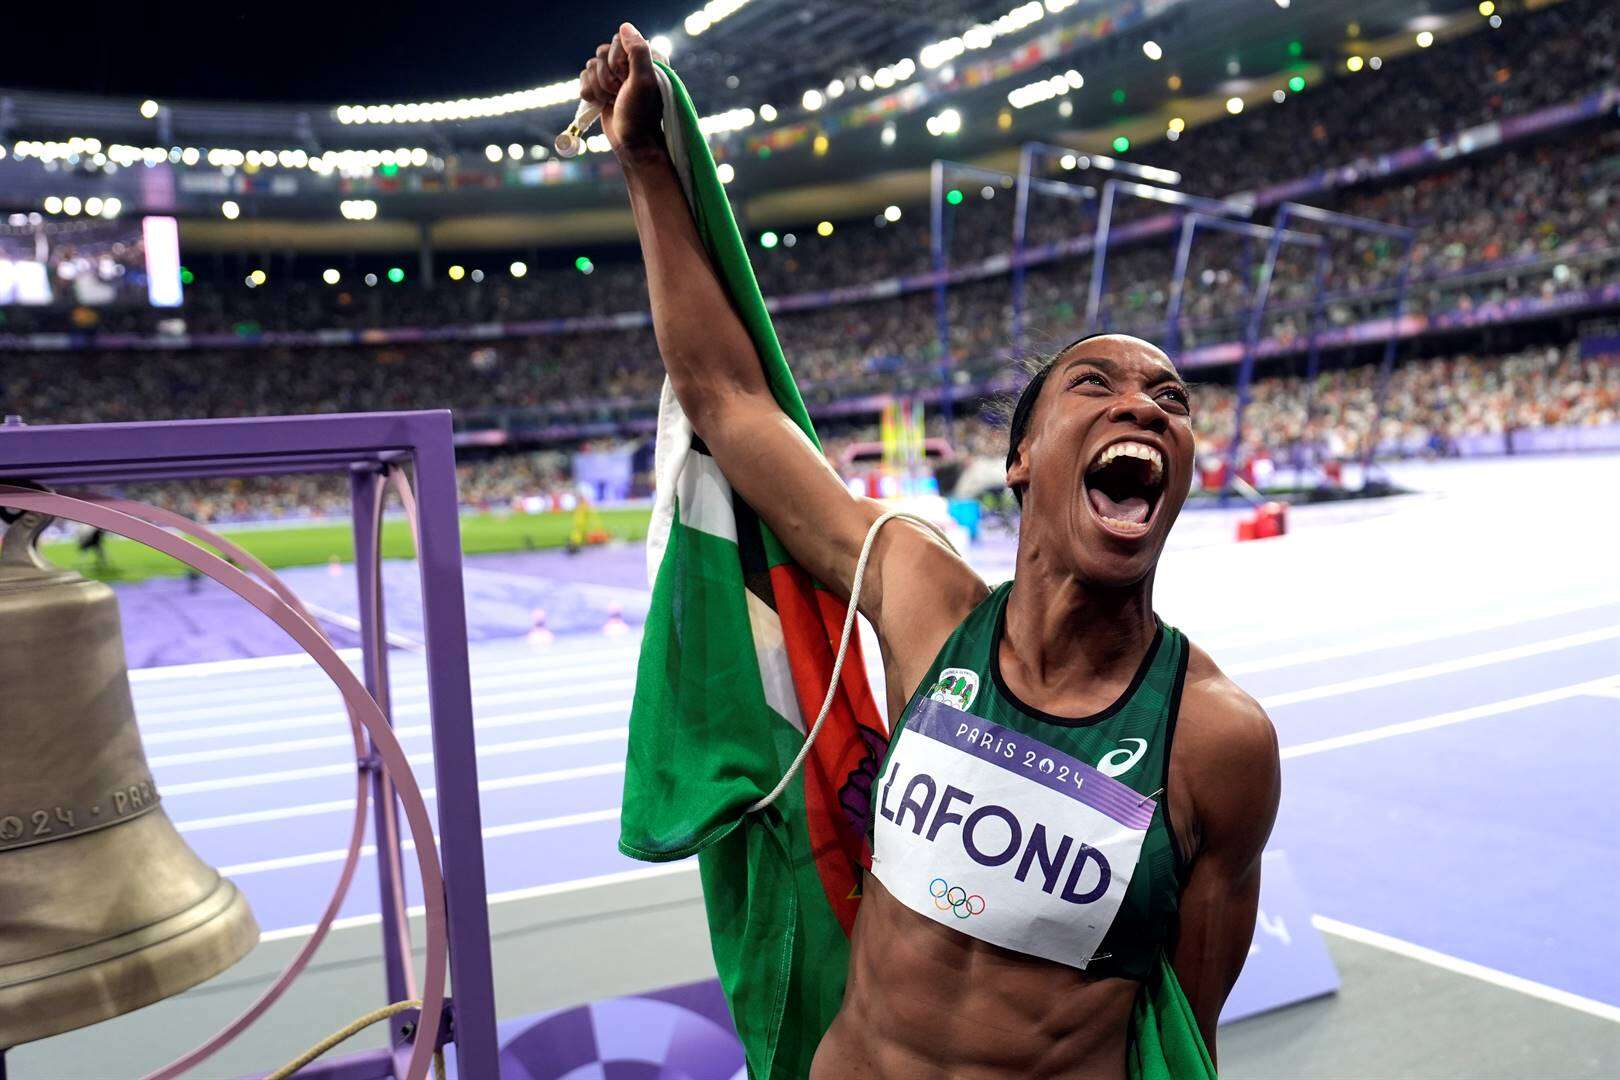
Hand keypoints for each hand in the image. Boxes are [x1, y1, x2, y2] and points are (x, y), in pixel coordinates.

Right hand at [581, 22, 663, 158]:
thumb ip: (637, 52)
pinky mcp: (601, 88)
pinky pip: (583, 79)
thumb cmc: (640, 114)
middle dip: (607, 77)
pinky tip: (602, 104)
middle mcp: (628, 64)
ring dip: (599, 88)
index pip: (618, 40)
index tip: (627, 79)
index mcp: (643, 58)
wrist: (632, 143)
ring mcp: (613, 77)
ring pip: (590, 67)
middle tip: (620, 93)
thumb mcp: (643, 82)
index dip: (617, 61)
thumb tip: (625, 26)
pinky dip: (590, 93)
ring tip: (613, 101)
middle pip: (601, 53)